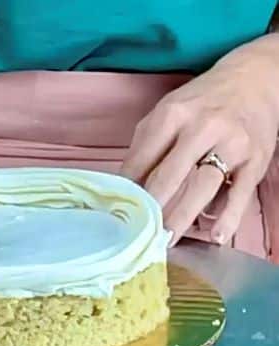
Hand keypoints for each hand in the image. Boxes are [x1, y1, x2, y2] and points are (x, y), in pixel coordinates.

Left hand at [121, 36, 278, 245]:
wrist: (254, 78)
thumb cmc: (201, 102)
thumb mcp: (167, 111)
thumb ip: (146, 146)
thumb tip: (125, 185)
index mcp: (172, 115)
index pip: (142, 159)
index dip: (128, 189)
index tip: (118, 213)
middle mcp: (201, 128)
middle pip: (170, 175)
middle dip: (152, 206)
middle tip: (139, 233)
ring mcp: (231, 143)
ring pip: (202, 185)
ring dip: (183, 216)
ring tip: (167, 239)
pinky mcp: (255, 159)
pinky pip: (240, 192)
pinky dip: (229, 216)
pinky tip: (215, 235)